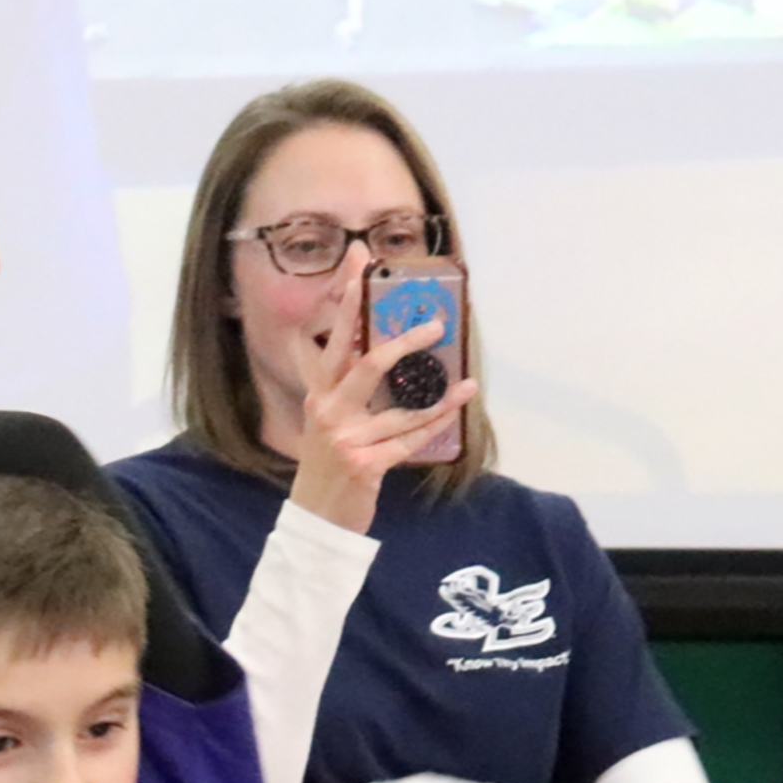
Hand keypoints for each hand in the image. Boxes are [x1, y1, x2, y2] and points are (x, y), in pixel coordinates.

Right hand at [290, 268, 475, 535]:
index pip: (334, 339)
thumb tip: (388, 353)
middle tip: (435, 323)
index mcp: (319, 395)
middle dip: (403, 341)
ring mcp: (345, 439)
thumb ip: (346, 390)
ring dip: (438, 394)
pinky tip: (456, 409)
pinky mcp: (364, 466)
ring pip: (400, 409)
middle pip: (366, 364)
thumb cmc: (328, 465)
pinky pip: (409, 440)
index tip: (361, 262)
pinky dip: (436, 425)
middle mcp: (328, 411)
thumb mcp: (327, 422)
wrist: (315, 520)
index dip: (346, 300)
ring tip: (466, 379)